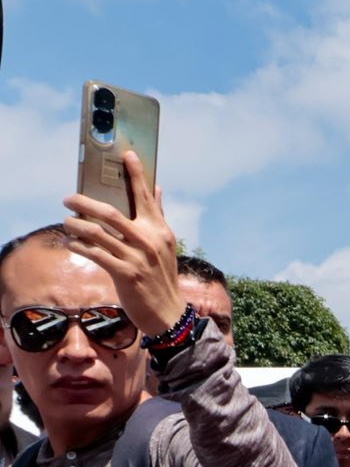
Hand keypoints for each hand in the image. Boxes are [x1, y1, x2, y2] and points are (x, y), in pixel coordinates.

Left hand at [60, 151, 185, 335]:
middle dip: (84, 202)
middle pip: (110, 212)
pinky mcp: (125, 273)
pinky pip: (94, 253)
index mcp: (160, 230)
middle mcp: (149, 241)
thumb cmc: (162, 276)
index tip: (126, 154)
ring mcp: (137, 257)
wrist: (168, 312)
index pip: (145, 197)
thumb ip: (158, 216)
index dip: (135, 174)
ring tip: (66, 222)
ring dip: (75, 225)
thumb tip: (158, 188)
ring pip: (97, 232)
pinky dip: (78, 245)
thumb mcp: (165, 245)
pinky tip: (70, 242)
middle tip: (68, 198)